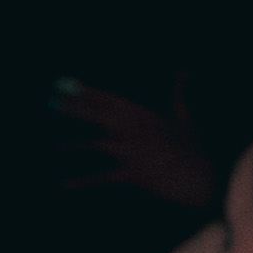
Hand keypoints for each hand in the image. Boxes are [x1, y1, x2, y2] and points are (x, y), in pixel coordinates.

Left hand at [50, 82, 216, 213]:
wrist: (201, 176)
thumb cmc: (191, 147)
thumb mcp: (183, 116)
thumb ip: (177, 92)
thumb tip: (184, 70)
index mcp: (144, 114)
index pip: (109, 99)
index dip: (86, 91)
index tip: (66, 84)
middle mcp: (135, 128)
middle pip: (99, 114)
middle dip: (74, 107)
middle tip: (51, 100)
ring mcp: (133, 150)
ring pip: (96, 143)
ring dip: (73, 144)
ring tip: (51, 145)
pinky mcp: (132, 173)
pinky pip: (102, 177)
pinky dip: (84, 181)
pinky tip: (65, 183)